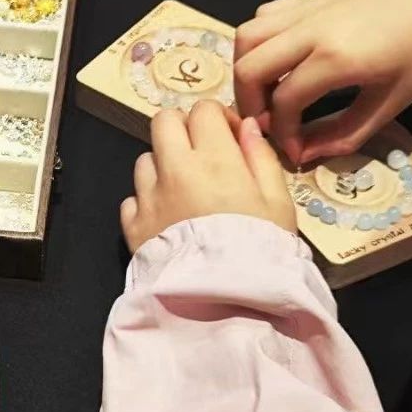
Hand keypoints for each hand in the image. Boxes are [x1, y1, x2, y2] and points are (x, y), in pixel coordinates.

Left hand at [120, 101, 295, 253]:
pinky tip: (168, 218)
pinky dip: (147, 201)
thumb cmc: (260, 250)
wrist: (225, 301)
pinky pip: (132, 198)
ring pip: (145, 159)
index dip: (217, 117)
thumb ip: (261, 157)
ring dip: (163, 166)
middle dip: (182, 128)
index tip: (229, 138)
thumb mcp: (279, 202)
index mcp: (213, 158)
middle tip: (201, 153)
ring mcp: (148, 197)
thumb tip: (245, 126)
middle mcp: (174, 170)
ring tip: (185, 191)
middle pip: (163, 121)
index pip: (203, 109)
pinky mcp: (132, 225)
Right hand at [234, 0, 411, 164]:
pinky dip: (257, 42)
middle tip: (267, 125)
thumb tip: (303, 156)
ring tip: (264, 94)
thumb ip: (342, 135)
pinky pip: (263, 17)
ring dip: (246, 70)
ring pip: (246, 36)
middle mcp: (312, 28)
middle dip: (249, 106)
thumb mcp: (390, 104)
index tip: (294, 152)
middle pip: (249, 68)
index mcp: (338, 58)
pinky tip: (277, 61)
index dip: (282, 135)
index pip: (283, 102)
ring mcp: (307, 8)